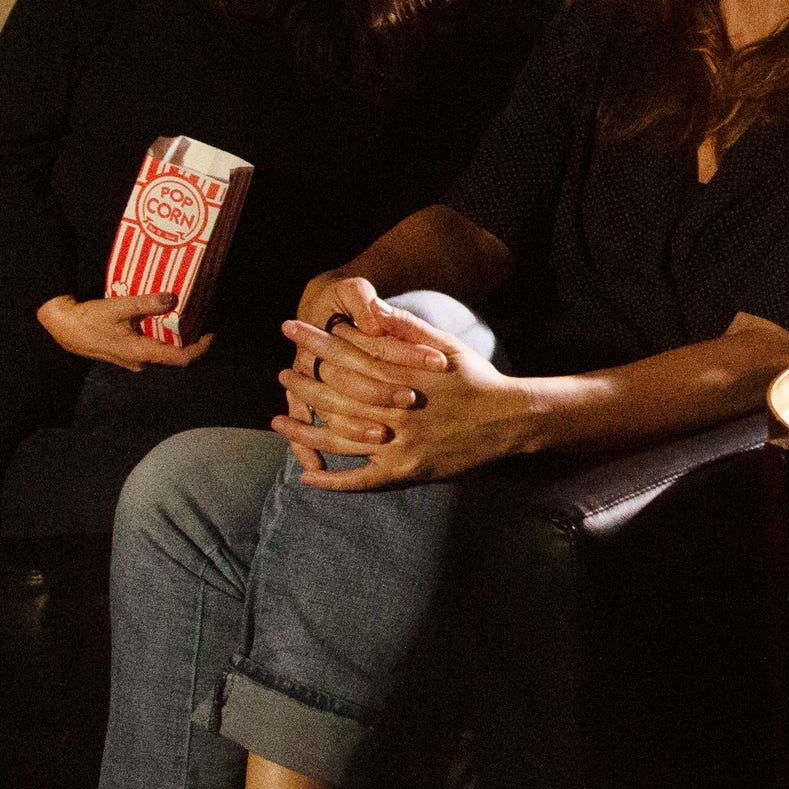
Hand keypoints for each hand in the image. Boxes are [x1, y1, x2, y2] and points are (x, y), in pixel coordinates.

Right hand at [36, 293, 211, 369]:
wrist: (64, 328)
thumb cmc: (89, 319)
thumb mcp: (118, 308)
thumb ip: (145, 304)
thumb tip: (172, 298)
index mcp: (141, 353)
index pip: (180, 358)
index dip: (200, 349)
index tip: (211, 334)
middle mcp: (141, 361)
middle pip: (174, 354)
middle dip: (190, 339)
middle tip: (201, 319)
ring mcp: (134, 360)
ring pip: (163, 351)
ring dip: (175, 336)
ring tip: (185, 316)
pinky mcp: (128, 354)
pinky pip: (152, 347)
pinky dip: (162, 335)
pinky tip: (162, 319)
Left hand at [272, 302, 537, 487]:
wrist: (510, 420)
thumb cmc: (476, 377)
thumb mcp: (446, 344)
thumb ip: (406, 328)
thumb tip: (372, 307)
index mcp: (404, 374)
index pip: (349, 353)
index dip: (317, 340)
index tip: (292, 328)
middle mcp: (396, 409)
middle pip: (337, 393)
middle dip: (305, 381)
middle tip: (281, 373)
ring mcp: (399, 444)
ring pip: (340, 437)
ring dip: (305, 430)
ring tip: (278, 421)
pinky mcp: (406, 472)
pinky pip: (361, 481)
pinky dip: (332, 480)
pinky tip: (306, 475)